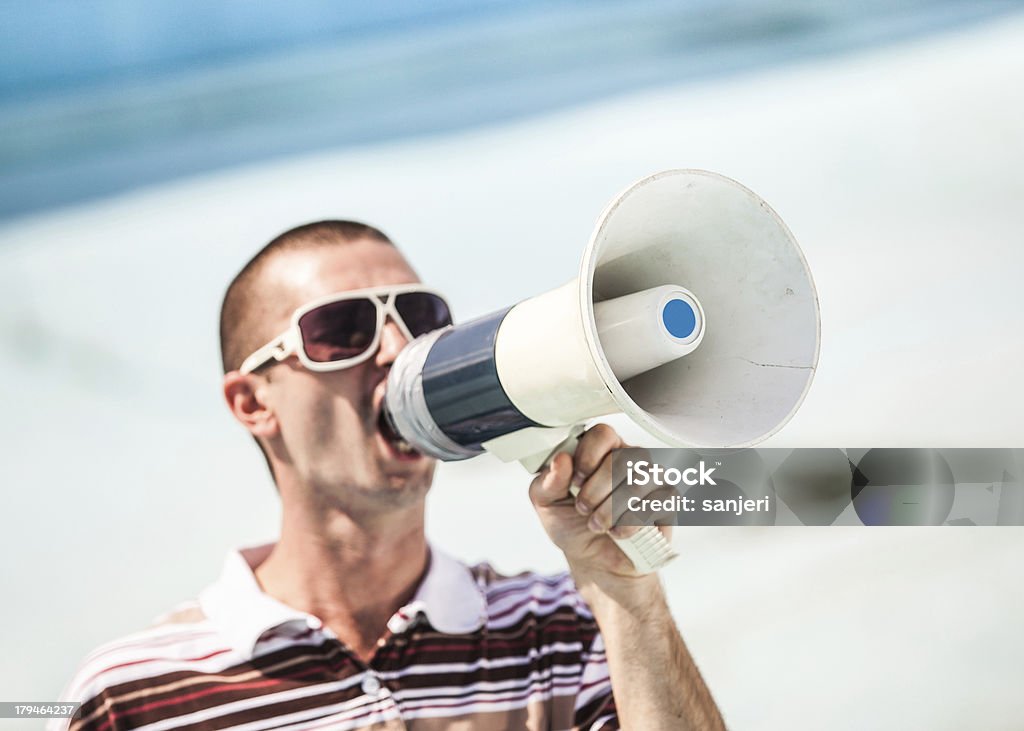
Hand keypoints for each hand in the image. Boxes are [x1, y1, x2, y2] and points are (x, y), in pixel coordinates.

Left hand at [528, 424, 671, 591]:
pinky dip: (630, 523)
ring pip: (639, 481)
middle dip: (596, 490)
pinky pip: (657, 503)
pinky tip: (617, 532)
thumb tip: (561, 460)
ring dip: (611, 509)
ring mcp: (652, 478)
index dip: (588, 456)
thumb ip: (548, 481)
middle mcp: (629, 458)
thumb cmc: (572, 526)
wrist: (595, 562)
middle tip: (583, 509)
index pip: (603, 434)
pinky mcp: (667, 501)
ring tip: (596, 525)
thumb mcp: (548, 504)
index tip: (576, 481)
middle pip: (622, 458)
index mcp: (601, 451)